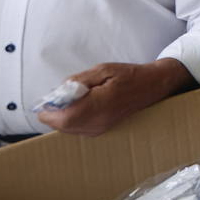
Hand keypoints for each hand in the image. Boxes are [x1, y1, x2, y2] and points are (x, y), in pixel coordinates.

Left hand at [39, 59, 191, 136]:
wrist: (153, 86)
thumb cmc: (130, 75)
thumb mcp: (103, 69)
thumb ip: (79, 80)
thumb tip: (60, 89)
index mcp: (99, 105)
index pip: (64, 118)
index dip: (49, 111)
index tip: (46, 100)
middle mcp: (99, 122)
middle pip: (63, 126)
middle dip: (54, 114)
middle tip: (56, 98)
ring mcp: (101, 128)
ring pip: (69, 130)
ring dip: (62, 117)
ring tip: (68, 101)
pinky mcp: (103, 130)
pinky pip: (78, 130)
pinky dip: (71, 121)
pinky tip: (78, 107)